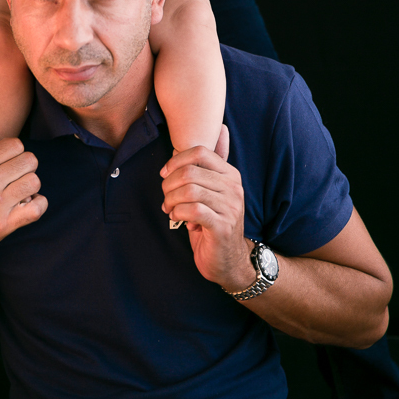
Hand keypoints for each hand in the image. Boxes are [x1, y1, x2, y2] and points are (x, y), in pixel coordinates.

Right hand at [0, 103, 46, 272]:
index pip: (16, 145)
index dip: (15, 153)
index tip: (6, 164)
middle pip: (30, 160)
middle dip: (25, 168)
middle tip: (15, 178)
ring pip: (35, 182)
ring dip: (30, 187)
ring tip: (18, 192)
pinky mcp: (5, 226)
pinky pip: (38, 207)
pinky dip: (37, 206)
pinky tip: (24, 206)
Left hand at [159, 127, 254, 290]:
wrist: (228, 260)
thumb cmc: (213, 222)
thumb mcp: (211, 192)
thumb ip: (204, 167)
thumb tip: (196, 137)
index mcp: (230, 174)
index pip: (200, 152)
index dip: (176, 160)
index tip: (165, 174)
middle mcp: (234, 187)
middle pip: (190, 171)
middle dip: (169, 184)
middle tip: (166, 197)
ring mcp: (230, 206)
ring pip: (189, 190)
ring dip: (171, 200)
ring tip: (169, 208)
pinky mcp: (222, 225)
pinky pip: (192, 210)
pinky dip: (178, 212)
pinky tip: (177, 218)